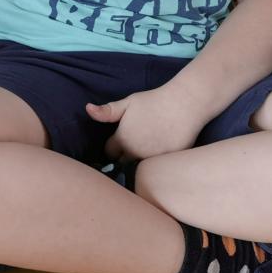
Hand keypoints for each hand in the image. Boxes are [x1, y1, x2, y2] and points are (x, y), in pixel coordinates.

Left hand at [85, 84, 211, 162]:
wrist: (184, 104)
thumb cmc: (154, 101)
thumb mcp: (128, 103)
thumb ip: (107, 111)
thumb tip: (87, 109)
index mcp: (122, 139)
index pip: (110, 153)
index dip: (113, 147)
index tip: (119, 142)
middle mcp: (135, 153)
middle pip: (123, 164)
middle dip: (124, 158)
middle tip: (131, 149)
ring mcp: (152, 160)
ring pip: (139, 170)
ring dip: (138, 165)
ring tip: (142, 155)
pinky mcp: (168, 163)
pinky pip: (157, 171)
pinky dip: (156, 168)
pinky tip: (158, 159)